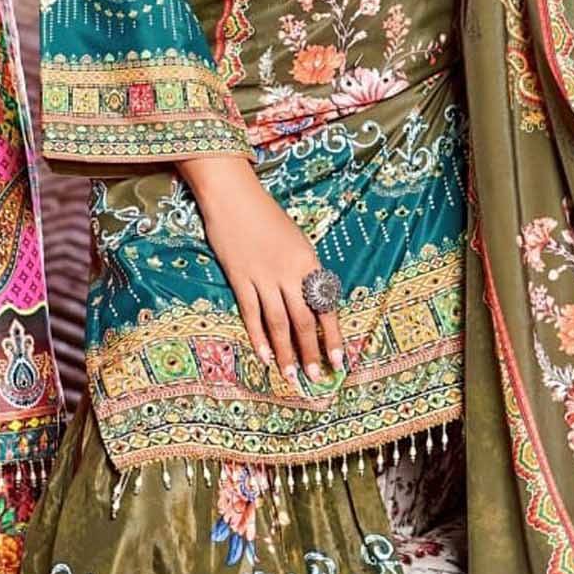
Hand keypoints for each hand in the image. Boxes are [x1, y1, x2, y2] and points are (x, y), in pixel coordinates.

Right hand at [180, 155, 343, 386]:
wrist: (234, 196)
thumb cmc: (266, 215)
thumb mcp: (296, 241)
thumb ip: (303, 271)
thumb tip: (310, 302)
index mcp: (308, 262)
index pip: (325, 306)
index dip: (332, 336)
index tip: (339, 361)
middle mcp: (289, 272)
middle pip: (303, 320)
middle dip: (311, 352)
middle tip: (317, 378)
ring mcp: (263, 276)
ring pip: (278, 323)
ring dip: (286, 352)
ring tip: (292, 376)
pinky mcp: (239, 277)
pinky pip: (251, 313)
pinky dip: (258, 336)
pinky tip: (264, 356)